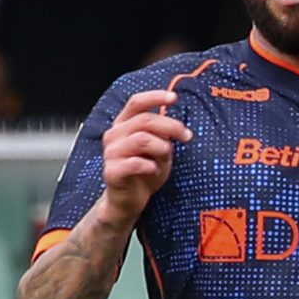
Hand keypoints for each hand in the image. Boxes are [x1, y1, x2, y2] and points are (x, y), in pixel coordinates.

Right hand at [100, 88, 193, 226]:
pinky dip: (151, 166)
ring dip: (161, 147)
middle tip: (187, 136)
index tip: (174, 98)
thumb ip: (163, 134)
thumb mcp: (158, 149)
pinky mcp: (112, 171)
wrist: (128, 201)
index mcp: (123, 125)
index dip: (155, 97)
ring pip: (142, 139)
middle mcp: (114, 135)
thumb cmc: (144, 172)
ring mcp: (111, 153)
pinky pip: (135, 163)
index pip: (136, 103)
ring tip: (166, 158)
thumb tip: (177, 126)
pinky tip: (154, 171)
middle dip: (170, 126)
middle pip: (144, 120)